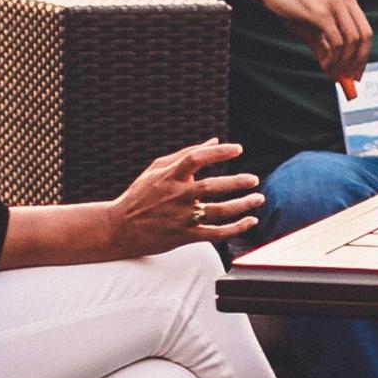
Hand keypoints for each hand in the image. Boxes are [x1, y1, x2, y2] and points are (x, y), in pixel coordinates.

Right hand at [102, 140, 267, 259]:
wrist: (119, 228)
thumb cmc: (140, 195)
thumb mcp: (156, 170)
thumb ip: (185, 154)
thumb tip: (215, 140)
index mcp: (169, 176)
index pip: (197, 158)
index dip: (219, 152)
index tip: (238, 149)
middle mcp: (176, 196)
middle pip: (211, 187)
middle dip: (236, 182)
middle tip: (254, 179)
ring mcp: (181, 217)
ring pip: (218, 211)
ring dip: (242, 205)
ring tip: (258, 199)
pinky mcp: (184, 236)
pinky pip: (215, 233)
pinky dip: (236, 228)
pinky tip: (250, 221)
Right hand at [248, 0, 372, 89]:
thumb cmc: (291, 4)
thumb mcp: (311, 26)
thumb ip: (324, 46)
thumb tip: (333, 70)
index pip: (366, 31)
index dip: (364, 55)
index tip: (357, 73)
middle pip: (363, 37)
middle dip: (357, 61)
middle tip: (348, 77)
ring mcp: (334, 4)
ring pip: (351, 41)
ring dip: (344, 62)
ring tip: (333, 72)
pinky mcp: (321, 12)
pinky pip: (336, 42)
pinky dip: (333, 58)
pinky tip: (326, 65)